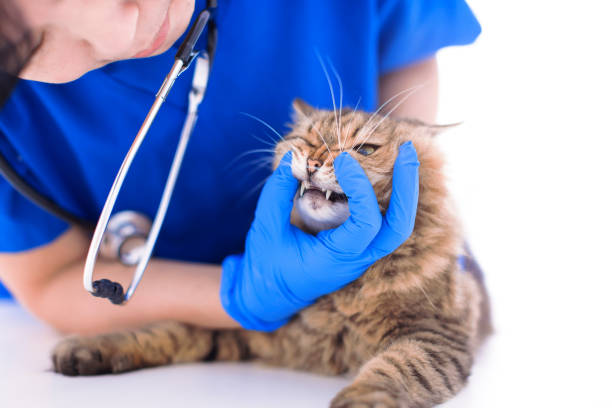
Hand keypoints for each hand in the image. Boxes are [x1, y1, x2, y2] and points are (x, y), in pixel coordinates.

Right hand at [220, 142, 418, 330]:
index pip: (366, 225)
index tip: (342, 160)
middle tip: (406, 149)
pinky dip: (389, 196)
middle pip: (400, 227)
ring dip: (404, 190)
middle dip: (407, 187)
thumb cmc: (264, 266)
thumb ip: (277, 193)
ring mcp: (361, 256)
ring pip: (397, 226)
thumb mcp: (265, 228)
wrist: (268, 297)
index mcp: (335, 261)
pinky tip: (384, 171)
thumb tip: (294, 158)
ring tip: (404, 155)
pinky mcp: (358, 248)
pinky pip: (384, 223)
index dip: (360, 188)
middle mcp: (357, 260)